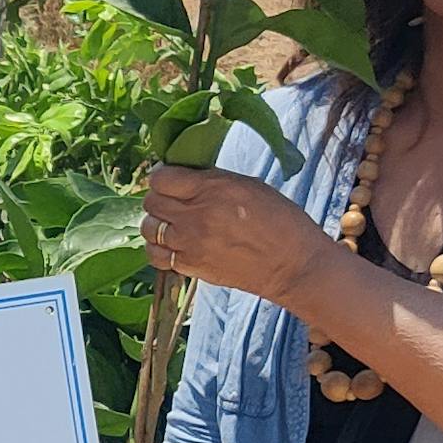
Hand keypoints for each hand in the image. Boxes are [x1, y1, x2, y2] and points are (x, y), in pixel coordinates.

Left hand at [143, 165, 328, 303]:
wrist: (293, 265)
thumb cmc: (280, 220)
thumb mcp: (249, 185)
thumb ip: (213, 180)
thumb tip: (185, 175)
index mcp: (212, 189)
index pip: (161, 178)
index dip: (163, 176)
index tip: (172, 179)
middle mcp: (196, 215)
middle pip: (151, 202)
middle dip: (159, 197)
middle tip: (173, 200)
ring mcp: (190, 243)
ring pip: (149, 228)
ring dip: (157, 223)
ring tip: (173, 223)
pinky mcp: (191, 266)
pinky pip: (157, 256)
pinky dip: (160, 249)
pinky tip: (174, 245)